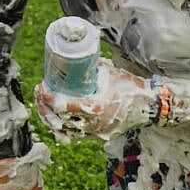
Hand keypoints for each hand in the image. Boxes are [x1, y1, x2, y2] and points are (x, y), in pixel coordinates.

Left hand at [35, 58, 154, 142]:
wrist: (150, 106)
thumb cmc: (130, 87)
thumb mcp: (110, 73)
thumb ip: (91, 66)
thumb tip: (74, 54)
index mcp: (95, 107)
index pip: (63, 106)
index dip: (47, 98)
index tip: (42, 88)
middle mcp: (93, 124)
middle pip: (59, 121)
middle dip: (44, 108)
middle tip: (40, 94)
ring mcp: (96, 132)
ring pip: (65, 130)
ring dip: (51, 119)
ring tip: (44, 105)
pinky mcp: (98, 135)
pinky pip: (76, 136)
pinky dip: (64, 129)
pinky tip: (55, 119)